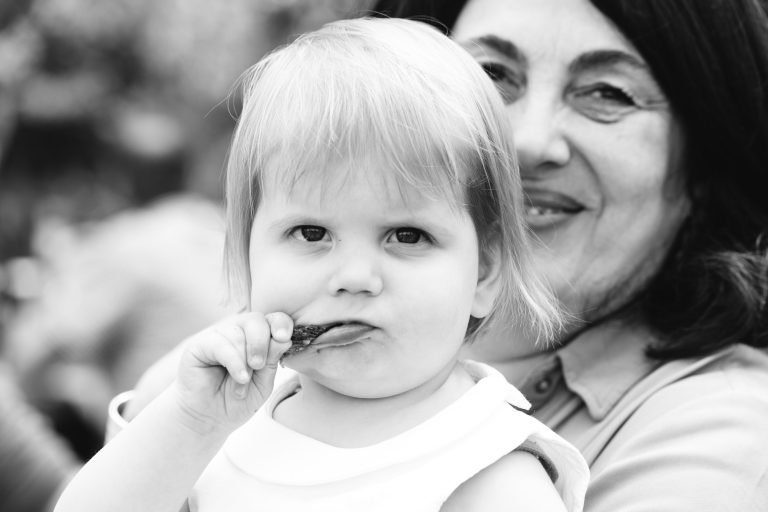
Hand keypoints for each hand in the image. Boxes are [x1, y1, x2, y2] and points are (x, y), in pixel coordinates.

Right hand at [173, 312, 292, 431]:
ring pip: (238, 334)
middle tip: (259, 366)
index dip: (281, 324)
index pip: (273, 319)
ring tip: (243, 382)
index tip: (284, 338)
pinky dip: (234, 362)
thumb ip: (272, 360)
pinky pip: (221, 345)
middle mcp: (237, 330)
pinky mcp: (199, 344)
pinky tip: (239, 378)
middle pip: (255, 320)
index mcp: (257, 336)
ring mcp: (217, 335)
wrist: (209, 419)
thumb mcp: (263, 382)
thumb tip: (284, 339)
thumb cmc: (237, 400)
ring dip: (245, 362)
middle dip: (262, 344)